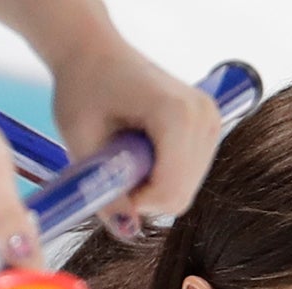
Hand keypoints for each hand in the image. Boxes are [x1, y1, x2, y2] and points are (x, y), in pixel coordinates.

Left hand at [46, 37, 221, 234]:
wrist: (93, 51)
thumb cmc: (82, 86)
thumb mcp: (80, 141)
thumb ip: (104, 192)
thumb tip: (128, 232)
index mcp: (176, 114)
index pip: (170, 191)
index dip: (135, 201)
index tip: (108, 182)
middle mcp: (203, 116)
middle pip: (181, 195)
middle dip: (145, 195)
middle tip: (114, 167)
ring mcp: (212, 120)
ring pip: (187, 189)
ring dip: (153, 185)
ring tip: (127, 153)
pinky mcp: (210, 126)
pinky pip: (190, 176)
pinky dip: (163, 175)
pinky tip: (144, 149)